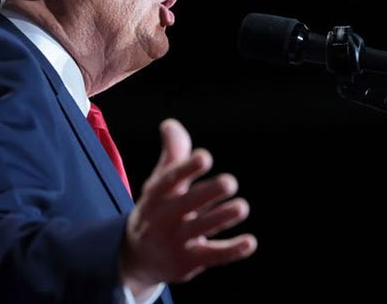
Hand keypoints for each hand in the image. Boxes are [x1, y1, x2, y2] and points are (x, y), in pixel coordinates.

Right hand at [119, 118, 257, 291]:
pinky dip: (231, 250)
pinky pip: (212, 256)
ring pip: (200, 230)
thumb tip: (170, 124)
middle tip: (230, 181)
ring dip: (222, 217)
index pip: (168, 180)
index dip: (186, 168)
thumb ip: (172, 154)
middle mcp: (163, 219)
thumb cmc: (157, 209)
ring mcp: (175, 242)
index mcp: (155, 195)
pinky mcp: (188, 262)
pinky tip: (250, 242)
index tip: (205, 157)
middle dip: (207, 193)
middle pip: (185, 205)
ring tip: (242, 206)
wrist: (136, 257)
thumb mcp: (160, 183)